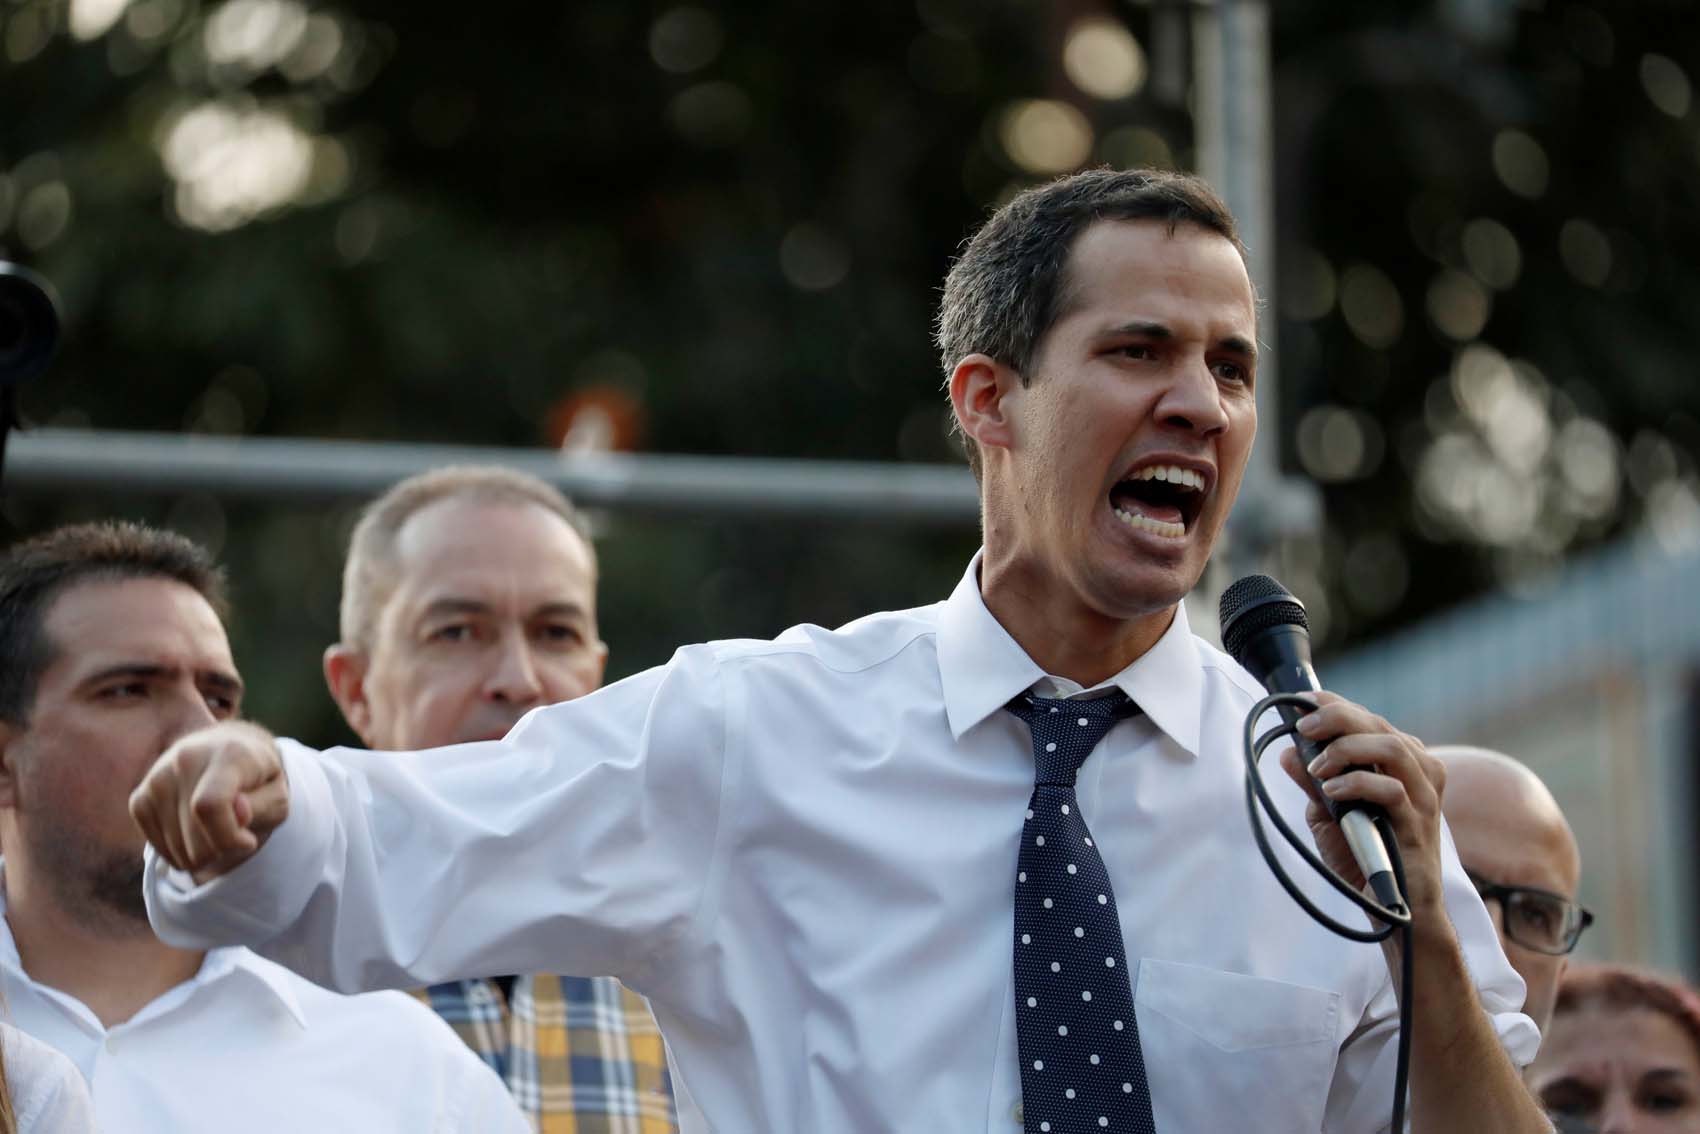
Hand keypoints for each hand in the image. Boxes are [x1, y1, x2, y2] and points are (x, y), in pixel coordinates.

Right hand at [129, 721, 289, 884]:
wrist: (227, 752)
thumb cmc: (258, 780)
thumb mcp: (278, 795)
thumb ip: (264, 807)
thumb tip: (237, 813)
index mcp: (228, 754)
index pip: (210, 806)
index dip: (228, 836)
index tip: (247, 841)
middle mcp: (186, 759)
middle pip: (193, 836)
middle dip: (220, 850)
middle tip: (235, 836)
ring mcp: (157, 778)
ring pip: (176, 848)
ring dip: (201, 854)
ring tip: (217, 831)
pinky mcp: (139, 798)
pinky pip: (159, 848)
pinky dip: (181, 853)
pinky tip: (196, 832)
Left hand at [1277, 691, 1447, 918]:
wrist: (1395, 909)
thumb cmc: (1366, 859)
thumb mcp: (1330, 817)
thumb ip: (1313, 784)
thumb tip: (1288, 752)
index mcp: (1400, 764)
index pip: (1370, 719)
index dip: (1337, 705)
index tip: (1304, 702)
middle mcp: (1418, 772)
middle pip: (1380, 725)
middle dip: (1337, 719)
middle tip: (1303, 728)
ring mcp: (1424, 797)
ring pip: (1393, 748)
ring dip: (1348, 748)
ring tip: (1318, 766)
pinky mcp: (1420, 824)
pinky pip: (1393, 791)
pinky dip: (1358, 784)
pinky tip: (1332, 792)